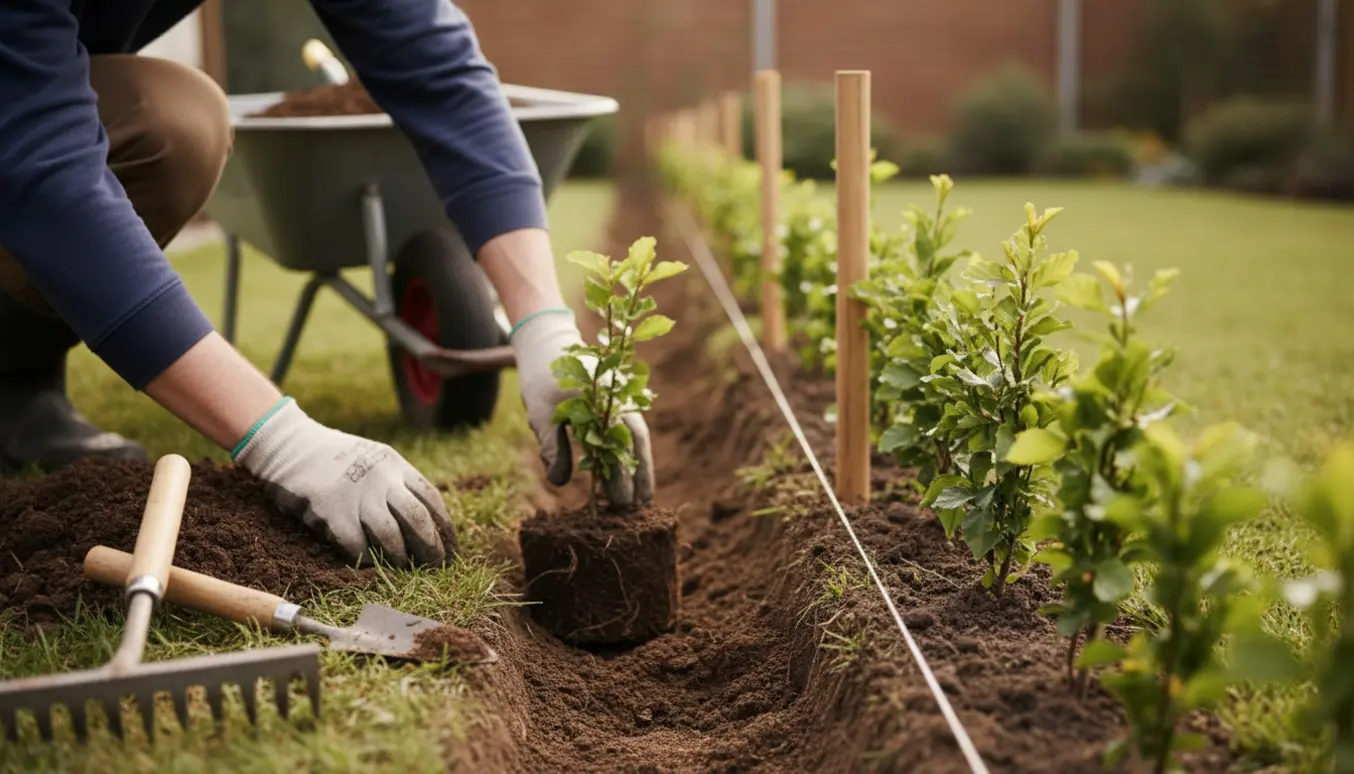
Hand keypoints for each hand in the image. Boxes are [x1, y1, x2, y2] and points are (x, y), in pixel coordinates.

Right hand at [233, 398, 457, 566]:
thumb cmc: (335, 457)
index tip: (451, 547)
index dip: (444, 527)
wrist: (290, 446)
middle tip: (436, 565)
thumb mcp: (374, 459)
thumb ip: (397, 483)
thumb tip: (425, 520)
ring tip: (403, 568)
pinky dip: (365, 558)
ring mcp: (357, 495)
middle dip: (431, 546)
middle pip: (418, 518)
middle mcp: (382, 478)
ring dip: (399, 557)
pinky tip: (368, 563)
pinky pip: (357, 545)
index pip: (432, 499)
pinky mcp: (332, 511)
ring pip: (391, 535)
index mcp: (395, 465)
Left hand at [509, 308, 653, 506]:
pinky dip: (635, 451)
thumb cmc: (541, 378)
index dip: (621, 477)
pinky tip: (634, 471)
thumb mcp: (540, 413)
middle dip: (640, 475)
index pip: (615, 446)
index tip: (621, 504)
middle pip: (636, 442)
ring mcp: (621, 398)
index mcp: (600, 401)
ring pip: (638, 436)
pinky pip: (632, 428)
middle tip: (640, 507)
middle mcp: (617, 399)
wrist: (548, 342)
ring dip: (642, 465)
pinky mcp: (618, 400)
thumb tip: (559, 483)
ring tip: (644, 496)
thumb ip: (553, 447)